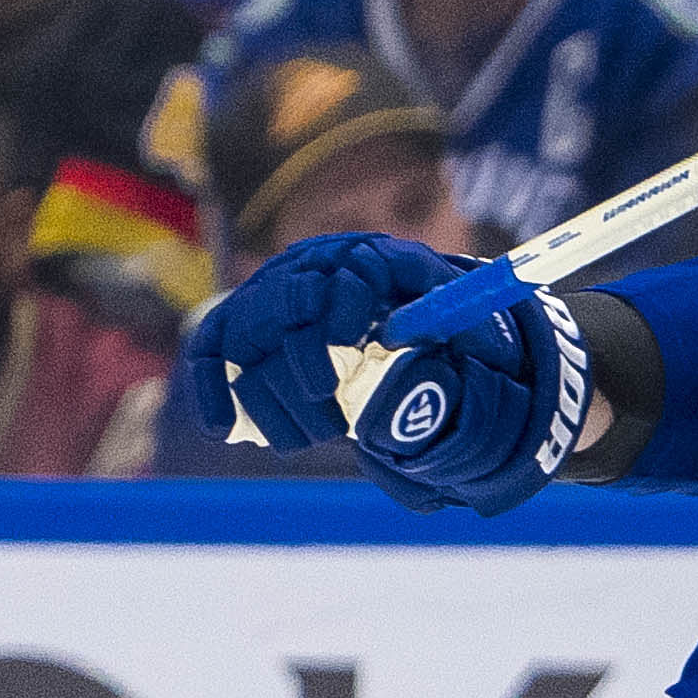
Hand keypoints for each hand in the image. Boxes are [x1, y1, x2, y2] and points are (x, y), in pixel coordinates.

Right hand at [197, 229, 596, 509]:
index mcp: (366, 260)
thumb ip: (467, 324)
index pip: (346, 275)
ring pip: (250, 344)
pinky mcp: (231, 330)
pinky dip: (213, 392)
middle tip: (332, 420)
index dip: (343, 309)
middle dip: (306, 369)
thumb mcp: (450, 314)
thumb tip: (488, 341)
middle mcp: (306, 270)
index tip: (350, 345)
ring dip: (274, 402)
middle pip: (288, 310)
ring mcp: (264, 299)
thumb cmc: (417, 314)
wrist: (369, 310)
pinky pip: (209, 355)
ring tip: (316, 438)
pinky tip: (223, 432)